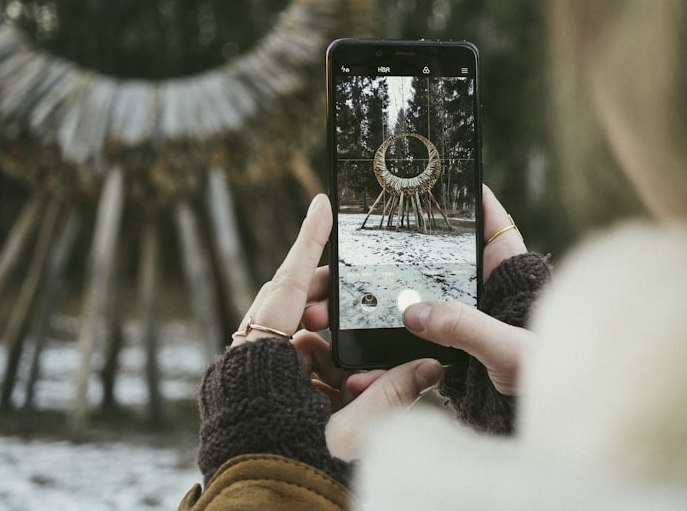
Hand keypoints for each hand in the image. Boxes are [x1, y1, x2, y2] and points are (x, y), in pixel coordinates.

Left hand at [233, 194, 441, 459]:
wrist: (262, 503)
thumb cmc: (293, 465)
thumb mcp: (350, 431)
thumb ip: (392, 394)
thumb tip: (434, 365)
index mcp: (262, 357)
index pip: (289, 285)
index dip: (307, 242)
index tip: (320, 205)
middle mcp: (253, 358)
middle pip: (295, 305)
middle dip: (332, 295)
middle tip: (361, 283)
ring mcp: (255, 374)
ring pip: (299, 335)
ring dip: (332, 338)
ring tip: (361, 350)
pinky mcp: (263, 391)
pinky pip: (296, 362)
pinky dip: (324, 364)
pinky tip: (349, 383)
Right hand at [298, 185, 531, 395]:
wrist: (547, 434)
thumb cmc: (548, 379)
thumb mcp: (510, 349)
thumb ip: (466, 327)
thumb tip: (414, 313)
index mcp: (509, 278)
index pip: (490, 223)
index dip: (465, 198)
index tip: (432, 178)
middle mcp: (485, 296)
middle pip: (436, 260)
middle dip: (390, 257)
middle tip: (348, 253)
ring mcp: (466, 325)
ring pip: (416, 304)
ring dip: (377, 307)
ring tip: (334, 309)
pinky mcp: (451, 357)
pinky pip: (412, 348)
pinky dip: (385, 355)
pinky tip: (358, 365)